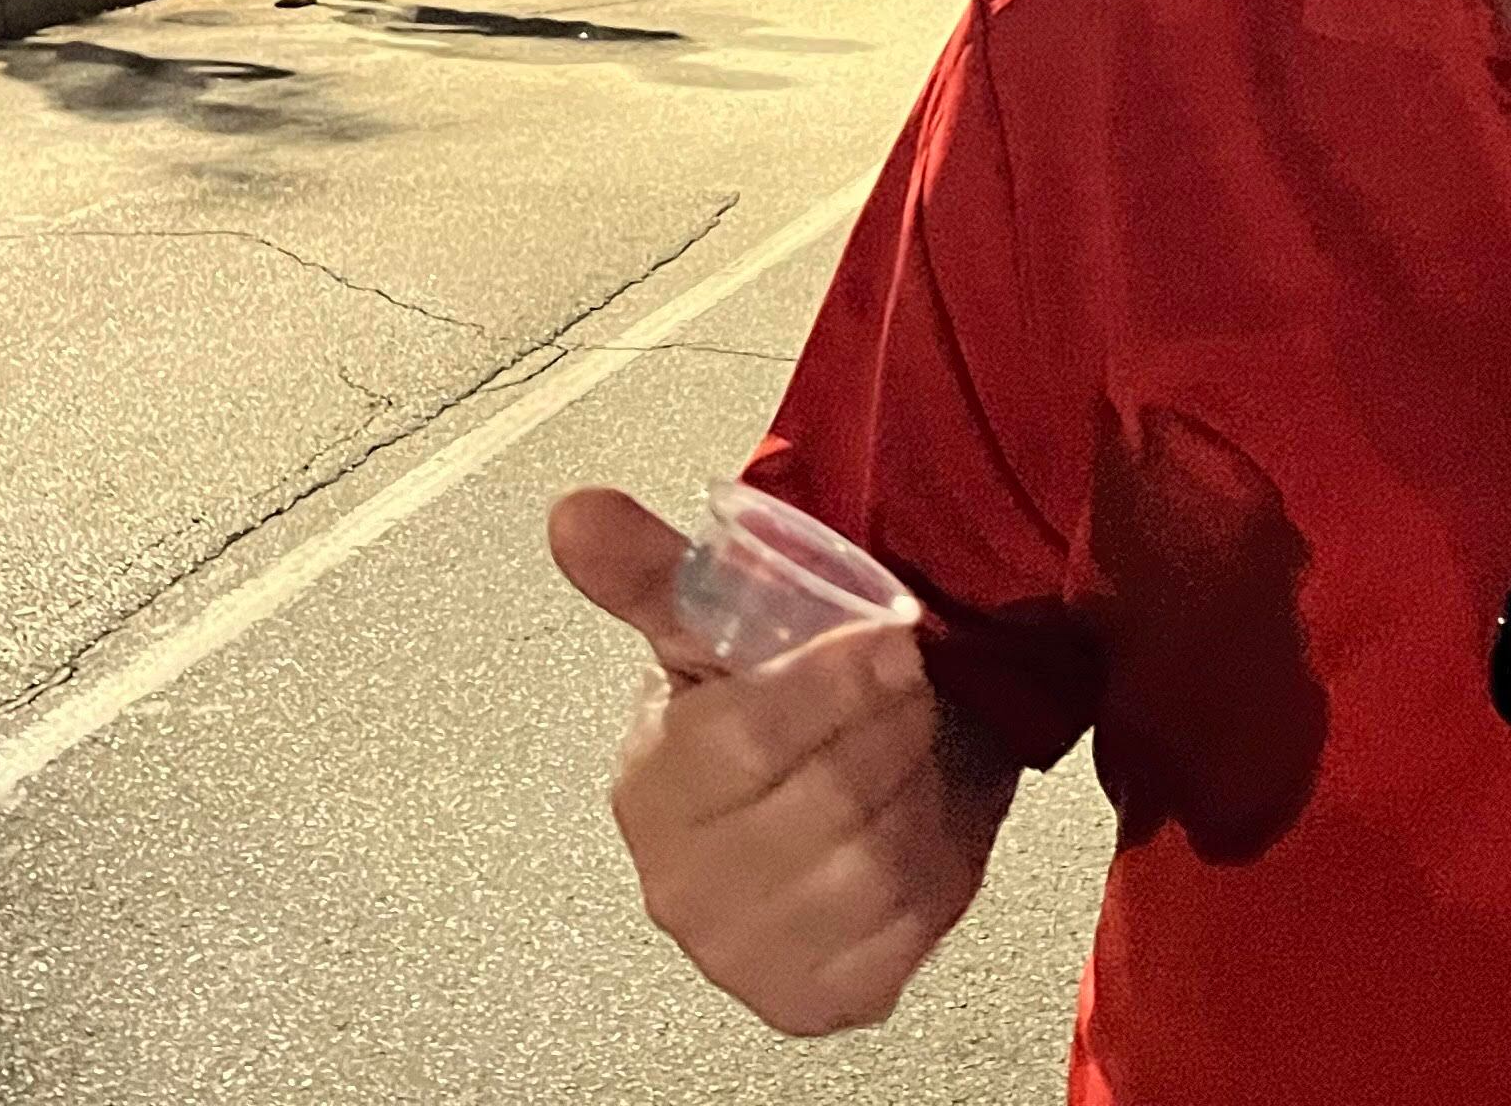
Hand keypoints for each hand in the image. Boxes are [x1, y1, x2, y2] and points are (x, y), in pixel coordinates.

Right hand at [548, 489, 1000, 1037]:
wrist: (823, 798)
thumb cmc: (764, 711)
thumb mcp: (711, 630)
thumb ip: (650, 569)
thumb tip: (574, 511)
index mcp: (650, 788)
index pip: (743, 742)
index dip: (830, 685)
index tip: (886, 638)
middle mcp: (682, 889)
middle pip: (823, 803)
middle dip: (891, 728)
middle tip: (914, 683)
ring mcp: (747, 955)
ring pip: (874, 863)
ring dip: (917, 787)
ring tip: (913, 745)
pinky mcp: (819, 998)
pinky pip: (909, 926)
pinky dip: (936, 868)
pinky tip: (917, 821)